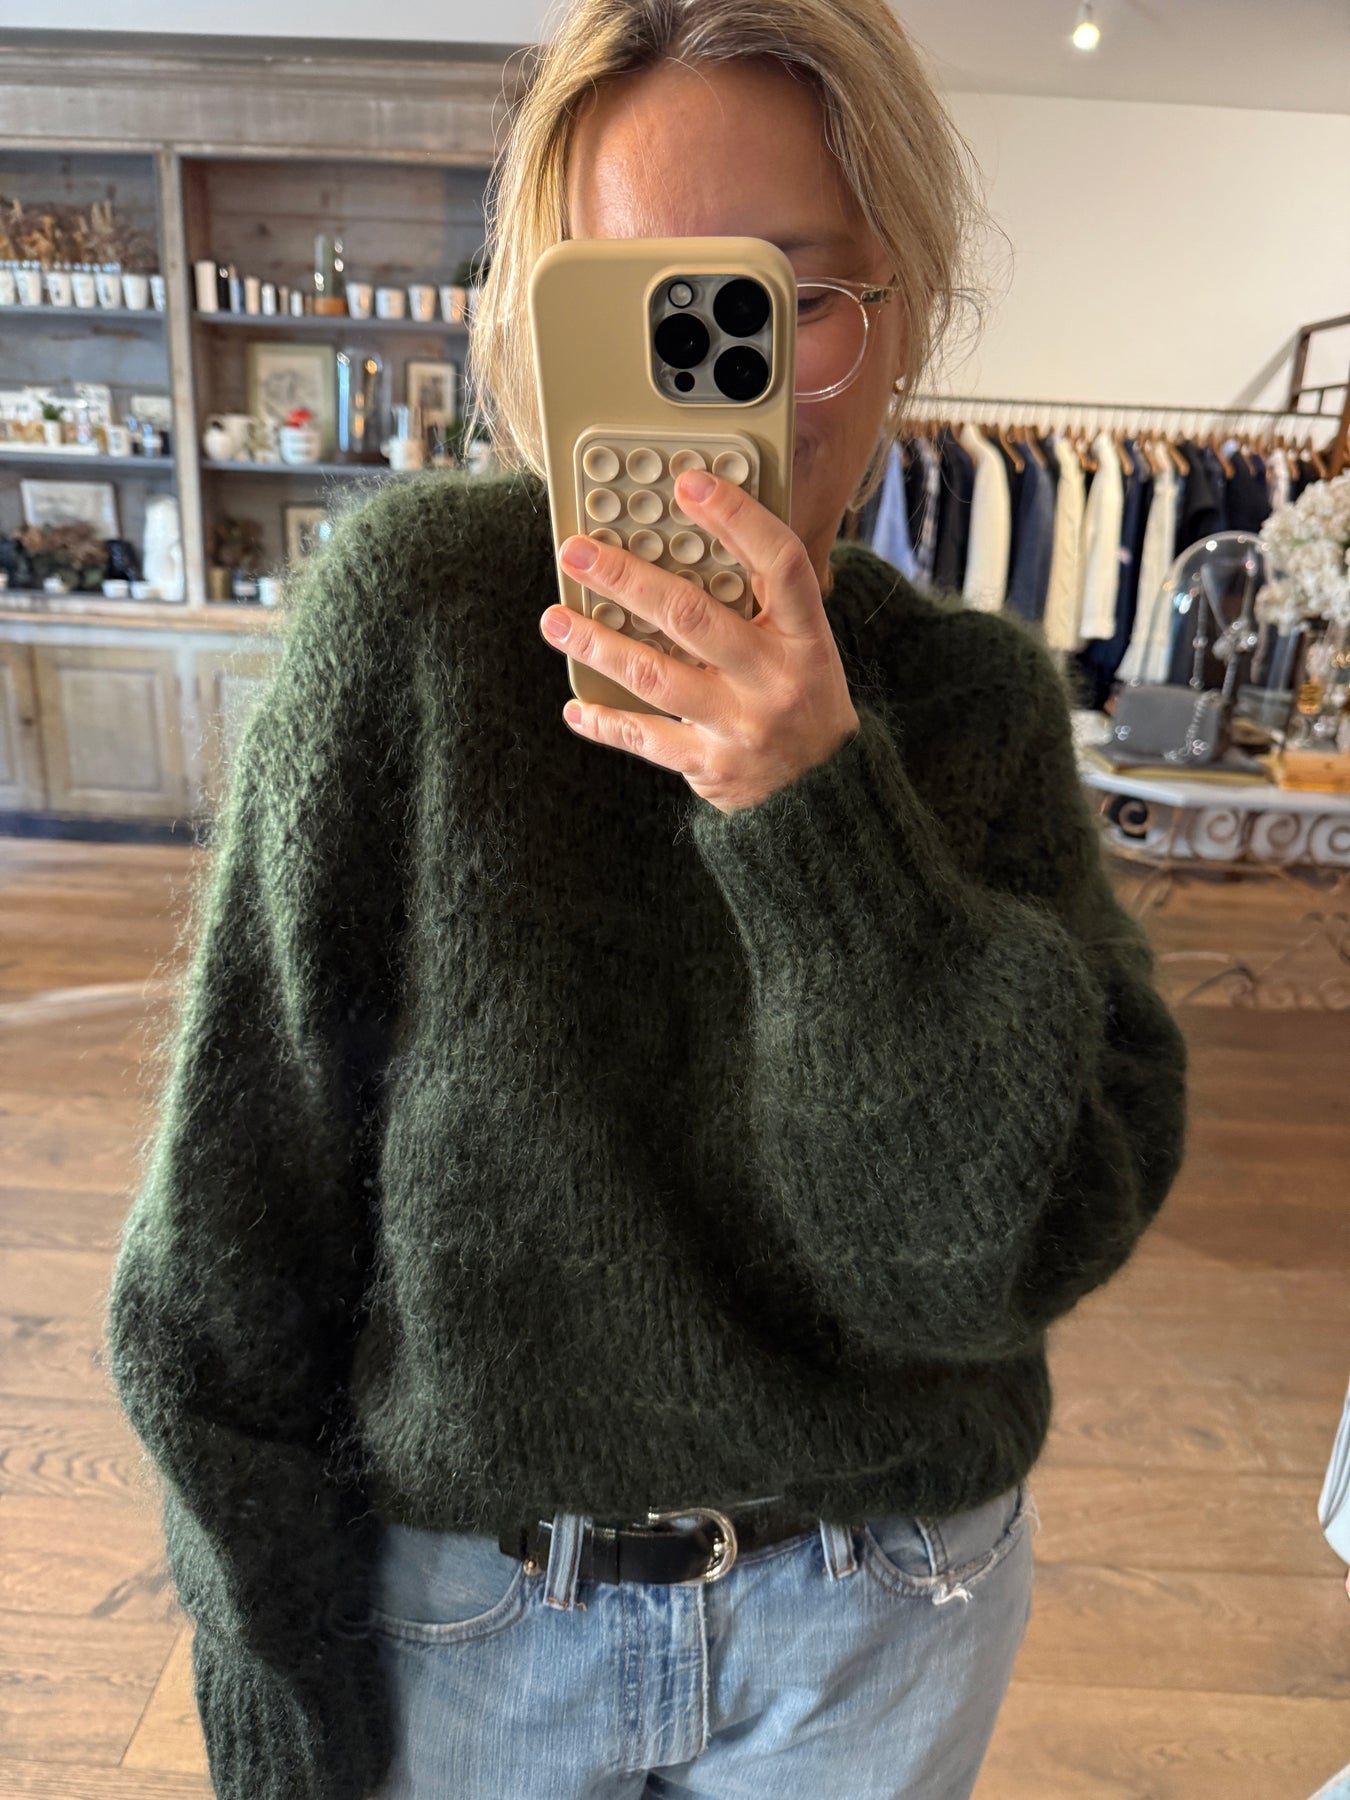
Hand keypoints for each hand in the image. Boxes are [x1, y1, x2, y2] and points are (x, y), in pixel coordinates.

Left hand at [539, 469, 859, 814]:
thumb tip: (694, 538)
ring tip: (555, 620)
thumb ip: (762, 602)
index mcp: (806, 637)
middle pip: (693, 616)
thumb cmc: (803, 699)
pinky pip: (647, 739)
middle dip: (627, 579)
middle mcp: (775, 679)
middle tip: (577, 552)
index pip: (779, 563)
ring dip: (599, 645)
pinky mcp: (712, 767)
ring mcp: (742, 725)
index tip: (687, 483)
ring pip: (656, 676)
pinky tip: (576, 706)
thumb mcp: (806, 646)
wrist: (824, 795)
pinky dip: (606, 722)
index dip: (736, 518)